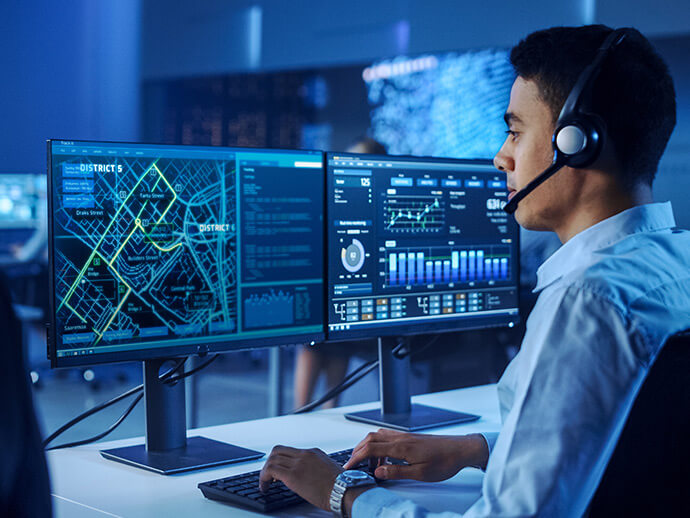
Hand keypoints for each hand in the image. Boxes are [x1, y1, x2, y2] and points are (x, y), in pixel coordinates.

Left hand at [259, 446, 343, 510]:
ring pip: (271, 459)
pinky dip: (263, 478)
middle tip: (268, 476)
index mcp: (313, 453)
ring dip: (265, 472)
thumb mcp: (328, 470)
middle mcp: (304, 454)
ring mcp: (298, 463)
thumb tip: (308, 476)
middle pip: (277, 450)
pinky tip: (265, 488)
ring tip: (265, 484)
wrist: (345, 490)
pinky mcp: (293, 475)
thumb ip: (315, 468)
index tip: (277, 472)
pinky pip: (270, 471)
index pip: (289, 450)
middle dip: (269, 463)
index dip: (280, 460)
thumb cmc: (341, 485)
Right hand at [343, 428, 488, 481]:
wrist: (460, 449)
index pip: (370, 449)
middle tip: (353, 465)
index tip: (348, 467)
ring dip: (368, 449)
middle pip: (370, 439)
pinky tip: (384, 458)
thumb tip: (378, 473)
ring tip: (370, 466)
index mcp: (401, 447)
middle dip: (358, 451)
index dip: (356, 458)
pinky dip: (379, 446)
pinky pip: (387, 437)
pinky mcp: (409, 437)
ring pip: (377, 437)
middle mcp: (400, 438)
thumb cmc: (444, 461)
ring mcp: (404, 436)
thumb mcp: (420, 474)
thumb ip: (397, 472)